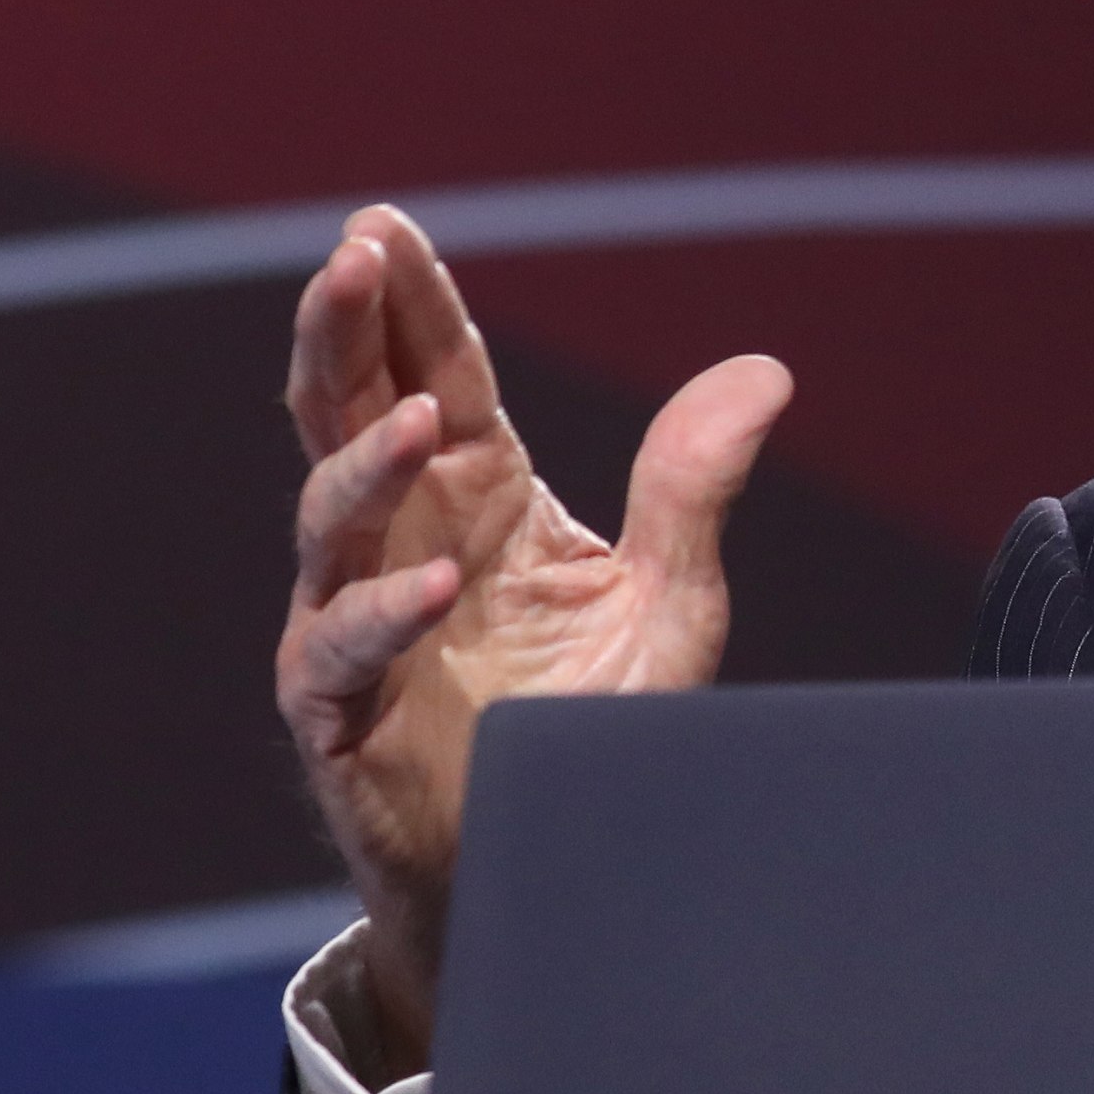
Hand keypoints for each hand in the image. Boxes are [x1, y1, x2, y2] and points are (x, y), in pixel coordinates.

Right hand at [274, 207, 789, 1077]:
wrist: (569, 866)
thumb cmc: (603, 725)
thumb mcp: (671, 599)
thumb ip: (695, 488)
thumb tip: (764, 371)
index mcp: (479, 497)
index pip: (434, 375)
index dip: (408, 304)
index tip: (383, 227)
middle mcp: (406, 541)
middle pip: (347, 416)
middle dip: (342, 336)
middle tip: (350, 262)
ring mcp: (360, 623)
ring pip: (330, 520)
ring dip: (367, 465)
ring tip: (417, 422)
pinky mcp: (340, 714)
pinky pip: (341, 652)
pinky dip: (385, 613)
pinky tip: (438, 586)